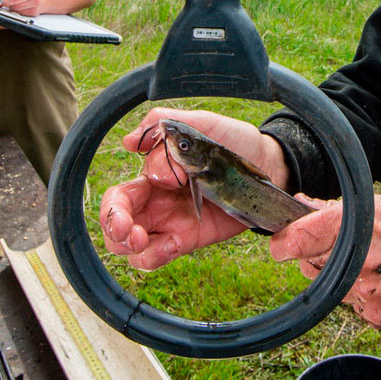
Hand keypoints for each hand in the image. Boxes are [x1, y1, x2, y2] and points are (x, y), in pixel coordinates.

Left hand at [0, 0, 42, 15]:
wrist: (38, 0)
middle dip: (7, 1)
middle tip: (5, 1)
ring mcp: (36, 3)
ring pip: (16, 7)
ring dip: (11, 6)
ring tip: (14, 4)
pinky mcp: (34, 12)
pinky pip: (19, 13)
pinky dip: (16, 11)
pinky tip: (19, 7)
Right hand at [100, 108, 289, 269]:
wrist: (266, 163)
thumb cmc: (231, 139)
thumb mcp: (199, 123)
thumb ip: (163, 124)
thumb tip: (128, 143)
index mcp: (153, 176)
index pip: (118, 196)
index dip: (115, 205)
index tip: (138, 203)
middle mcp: (156, 201)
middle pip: (116, 224)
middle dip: (114, 231)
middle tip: (131, 234)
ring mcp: (171, 222)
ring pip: (132, 247)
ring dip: (131, 250)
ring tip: (144, 242)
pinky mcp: (189, 239)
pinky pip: (159, 255)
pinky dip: (154, 256)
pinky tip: (170, 246)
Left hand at [270, 195, 380, 334]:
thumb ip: (338, 209)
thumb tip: (305, 206)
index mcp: (355, 229)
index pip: (296, 240)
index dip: (285, 241)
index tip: (284, 241)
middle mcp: (357, 265)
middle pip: (310, 267)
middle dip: (321, 258)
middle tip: (352, 249)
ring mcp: (368, 296)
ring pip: (335, 291)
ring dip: (348, 279)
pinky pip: (359, 310)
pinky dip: (369, 299)